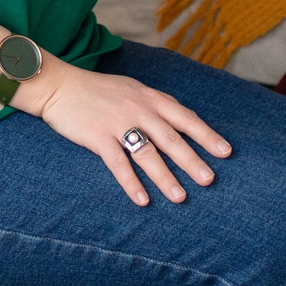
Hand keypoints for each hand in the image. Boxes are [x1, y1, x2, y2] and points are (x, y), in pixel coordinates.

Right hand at [26, 58, 232, 204]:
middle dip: (191, 161)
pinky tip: (143, 199)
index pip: (185, 117)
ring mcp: (117, 123)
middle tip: (209, 180)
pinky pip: (118, 164)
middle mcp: (138, 109)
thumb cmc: (98, 89)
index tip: (225, 152)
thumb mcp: (132, 88)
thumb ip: (156, 102)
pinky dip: (131, 183)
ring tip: (180, 197)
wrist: (59, 85)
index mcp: (149, 97)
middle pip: (170, 139)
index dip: (206, 135)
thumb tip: (181, 116)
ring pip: (147, 154)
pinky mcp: (98, 137)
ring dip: (165, 177)